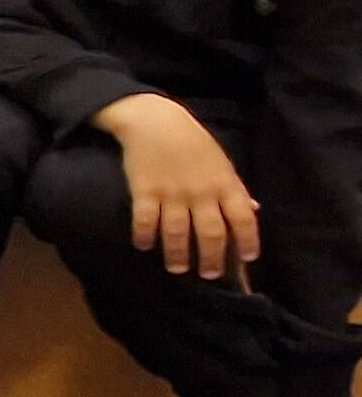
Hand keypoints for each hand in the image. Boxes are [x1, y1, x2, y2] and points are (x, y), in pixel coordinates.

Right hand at [97, 94, 260, 276]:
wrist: (156, 122)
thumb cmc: (193, 143)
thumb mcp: (222, 163)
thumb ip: (235, 189)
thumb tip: (252, 211)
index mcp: (224, 184)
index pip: (243, 219)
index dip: (248, 241)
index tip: (247, 259)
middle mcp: (201, 192)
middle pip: (210, 233)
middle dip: (211, 258)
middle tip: (209, 274)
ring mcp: (171, 193)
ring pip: (177, 232)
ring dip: (177, 254)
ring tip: (177, 268)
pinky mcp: (144, 191)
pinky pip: (145, 220)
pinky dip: (144, 236)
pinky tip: (144, 245)